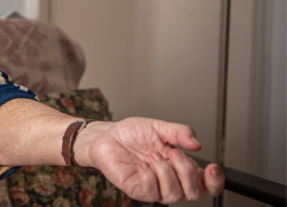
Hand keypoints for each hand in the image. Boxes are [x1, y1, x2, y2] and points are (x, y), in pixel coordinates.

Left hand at [78, 118, 224, 202]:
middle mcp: (170, 181)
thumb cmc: (132, 134)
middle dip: (186, 171)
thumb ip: (180, 132)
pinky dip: (150, 177)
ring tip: (153, 155)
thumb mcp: (160, 128)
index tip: (212, 166)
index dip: (215, 181)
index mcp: (181, 168)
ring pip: (174, 195)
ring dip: (166, 172)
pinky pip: (151, 192)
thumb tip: (197, 143)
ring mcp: (154, 187)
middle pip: (194, 192)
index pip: (207, 185)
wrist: (108, 135)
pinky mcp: (137, 190)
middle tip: (172, 152)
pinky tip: (143, 164)